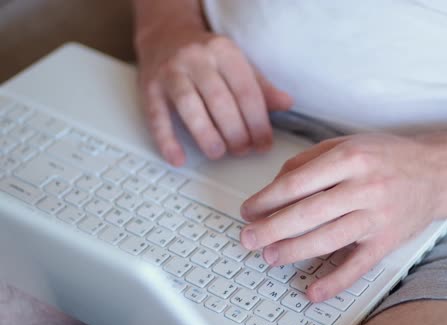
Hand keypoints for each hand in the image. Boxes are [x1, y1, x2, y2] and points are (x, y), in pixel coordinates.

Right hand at [136, 20, 292, 164]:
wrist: (165, 33)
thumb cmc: (206, 55)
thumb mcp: (237, 63)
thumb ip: (260, 86)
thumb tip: (286, 103)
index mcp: (225, 52)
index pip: (246, 91)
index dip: (258, 122)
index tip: (264, 143)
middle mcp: (197, 59)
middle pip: (220, 101)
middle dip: (235, 132)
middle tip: (242, 150)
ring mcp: (171, 72)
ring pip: (190, 107)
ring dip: (206, 135)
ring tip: (218, 153)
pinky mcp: (149, 87)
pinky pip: (157, 117)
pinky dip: (167, 141)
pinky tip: (178, 158)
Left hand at [239, 134, 446, 301]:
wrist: (436, 172)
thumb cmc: (387, 156)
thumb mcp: (346, 144)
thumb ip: (308, 161)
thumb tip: (274, 186)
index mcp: (349, 158)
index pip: (297, 183)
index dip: (266, 200)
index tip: (249, 210)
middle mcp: (363, 187)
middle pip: (307, 213)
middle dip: (271, 229)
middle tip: (249, 239)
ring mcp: (377, 216)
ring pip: (328, 239)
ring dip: (293, 251)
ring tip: (270, 256)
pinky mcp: (387, 240)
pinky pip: (358, 266)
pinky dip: (335, 282)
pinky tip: (313, 291)